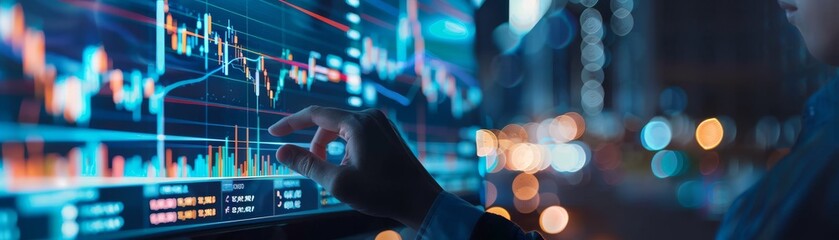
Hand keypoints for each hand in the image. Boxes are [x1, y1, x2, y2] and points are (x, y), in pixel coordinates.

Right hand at [268, 106, 442, 228]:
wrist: (420, 200)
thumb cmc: (382, 192)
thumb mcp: (338, 182)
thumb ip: (307, 164)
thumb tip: (281, 151)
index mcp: (358, 123)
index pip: (314, 114)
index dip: (290, 124)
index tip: (273, 134)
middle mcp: (370, 116)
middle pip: (328, 123)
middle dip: (315, 145)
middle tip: (314, 170)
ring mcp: (381, 123)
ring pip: (341, 130)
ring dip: (331, 150)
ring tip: (339, 175)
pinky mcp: (386, 133)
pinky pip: (356, 134)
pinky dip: (345, 150)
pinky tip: (353, 171)